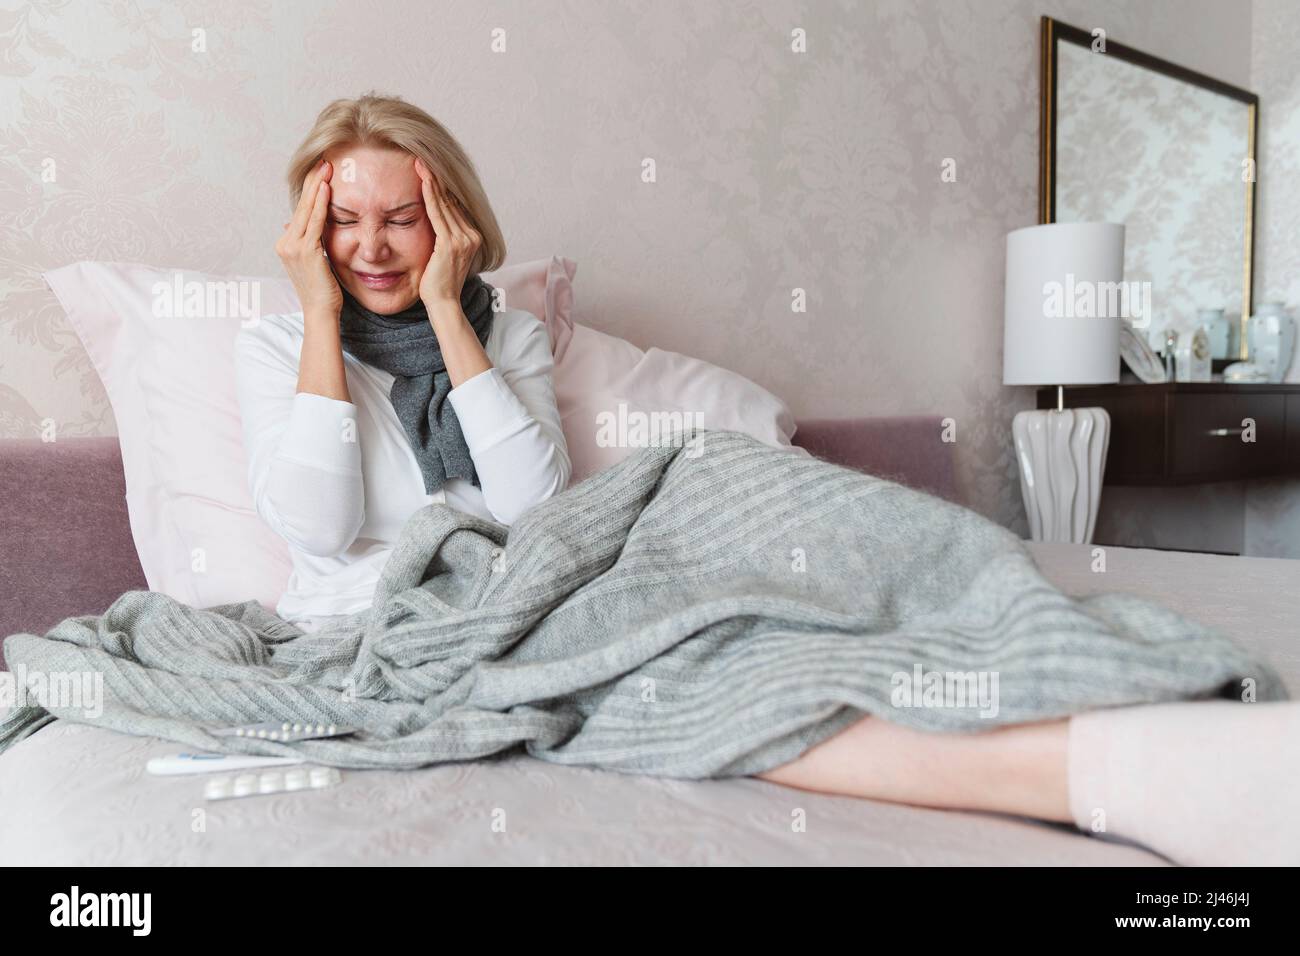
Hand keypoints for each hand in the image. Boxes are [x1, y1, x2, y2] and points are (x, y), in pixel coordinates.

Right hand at [275, 159, 342, 316]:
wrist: (321, 312)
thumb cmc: (323, 291)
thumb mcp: (315, 262)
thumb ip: (311, 244)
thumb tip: (303, 228)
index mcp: (287, 244)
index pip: (301, 210)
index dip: (310, 189)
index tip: (319, 171)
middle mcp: (285, 243)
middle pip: (301, 205)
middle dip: (312, 181)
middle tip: (323, 159)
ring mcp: (292, 247)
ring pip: (306, 210)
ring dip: (317, 186)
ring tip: (326, 166)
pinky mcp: (305, 251)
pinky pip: (314, 222)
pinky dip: (320, 204)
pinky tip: (326, 188)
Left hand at [414, 156, 480, 305]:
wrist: (443, 303)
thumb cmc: (438, 283)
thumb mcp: (442, 255)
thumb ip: (443, 237)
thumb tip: (433, 221)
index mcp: (472, 237)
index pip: (454, 206)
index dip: (441, 187)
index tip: (428, 170)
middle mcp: (471, 236)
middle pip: (451, 201)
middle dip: (435, 179)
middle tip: (422, 159)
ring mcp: (463, 240)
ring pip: (445, 204)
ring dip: (431, 182)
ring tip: (420, 164)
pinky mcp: (451, 244)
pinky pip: (438, 214)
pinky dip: (430, 196)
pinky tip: (423, 181)